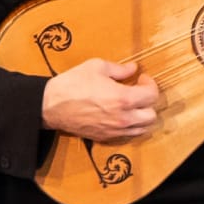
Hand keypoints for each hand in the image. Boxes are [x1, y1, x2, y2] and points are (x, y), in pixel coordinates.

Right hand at [41, 57, 160, 141]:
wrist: (51, 105)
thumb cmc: (72, 83)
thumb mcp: (97, 67)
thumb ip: (119, 69)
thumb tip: (133, 68)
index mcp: (123, 98)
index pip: (152, 95)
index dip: (150, 84)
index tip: (142, 78)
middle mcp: (122, 118)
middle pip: (151, 116)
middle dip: (149, 102)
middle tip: (139, 92)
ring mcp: (114, 130)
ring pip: (142, 129)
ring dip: (142, 116)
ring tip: (133, 105)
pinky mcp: (105, 137)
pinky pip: (127, 135)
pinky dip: (130, 126)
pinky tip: (121, 114)